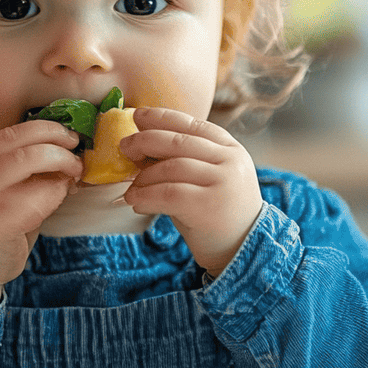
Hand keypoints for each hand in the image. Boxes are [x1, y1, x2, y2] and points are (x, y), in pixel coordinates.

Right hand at [0, 121, 81, 321]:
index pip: (14, 132)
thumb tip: (70, 154)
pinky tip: (59, 201)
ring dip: (60, 171)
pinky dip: (53, 197)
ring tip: (72, 179)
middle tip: (77, 159)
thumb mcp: (4, 188)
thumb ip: (30, 170)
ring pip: (26, 165)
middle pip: (22, 146)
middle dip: (58, 148)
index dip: (47, 129)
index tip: (71, 136)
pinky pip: (31, 203)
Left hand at [120, 107, 262, 277]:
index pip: (192, 124)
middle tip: (125, 148)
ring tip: (131, 189)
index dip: (162, 118)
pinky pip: (168, 194)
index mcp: (230, 148)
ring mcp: (223, 182)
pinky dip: (145, 196)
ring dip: (143, 177)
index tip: (138, 116)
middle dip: (146, 141)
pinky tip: (135, 202)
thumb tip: (139, 144)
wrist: (242, 250)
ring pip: (170, 168)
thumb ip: (181, 159)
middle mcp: (230, 161)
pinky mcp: (209, 206)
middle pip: (178, 141)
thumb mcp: (205, 179)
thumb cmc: (216, 212)